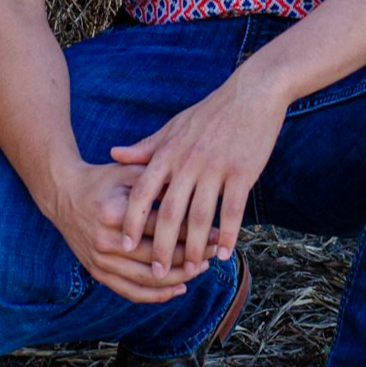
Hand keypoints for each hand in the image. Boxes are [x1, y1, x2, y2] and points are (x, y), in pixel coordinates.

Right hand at [50, 160, 218, 304]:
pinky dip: (155, 295)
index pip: (161, 228)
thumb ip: (158, 182)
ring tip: (200, 269)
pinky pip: (130, 291)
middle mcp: (105, 241)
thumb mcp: (128, 173)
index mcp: (115, 213)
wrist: (63, 194)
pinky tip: (177, 289)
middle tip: (213, 252)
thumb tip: (195, 192)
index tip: (215, 232)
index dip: (191, 231)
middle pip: (157, 256)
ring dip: (178, 277)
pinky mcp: (96, 272)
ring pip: (146, 279)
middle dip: (190, 256)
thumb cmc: (102, 180)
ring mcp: (99, 260)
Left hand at [110, 69, 287, 276]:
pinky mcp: (242, 171)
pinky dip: (228, 234)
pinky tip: (225, 253)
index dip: (133, 221)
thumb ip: (146, 147)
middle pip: (170, 212)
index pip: (143, 192)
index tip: (125, 246)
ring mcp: (216, 167)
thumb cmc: (210, 113)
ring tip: (191, 269)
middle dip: (161, 246)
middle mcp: (188, 162)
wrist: (252, 94)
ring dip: (194, 247)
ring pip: (201, 216)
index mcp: (168, 152)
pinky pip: (233, 210)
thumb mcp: (174, 126)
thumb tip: (114, 154)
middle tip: (157, 272)